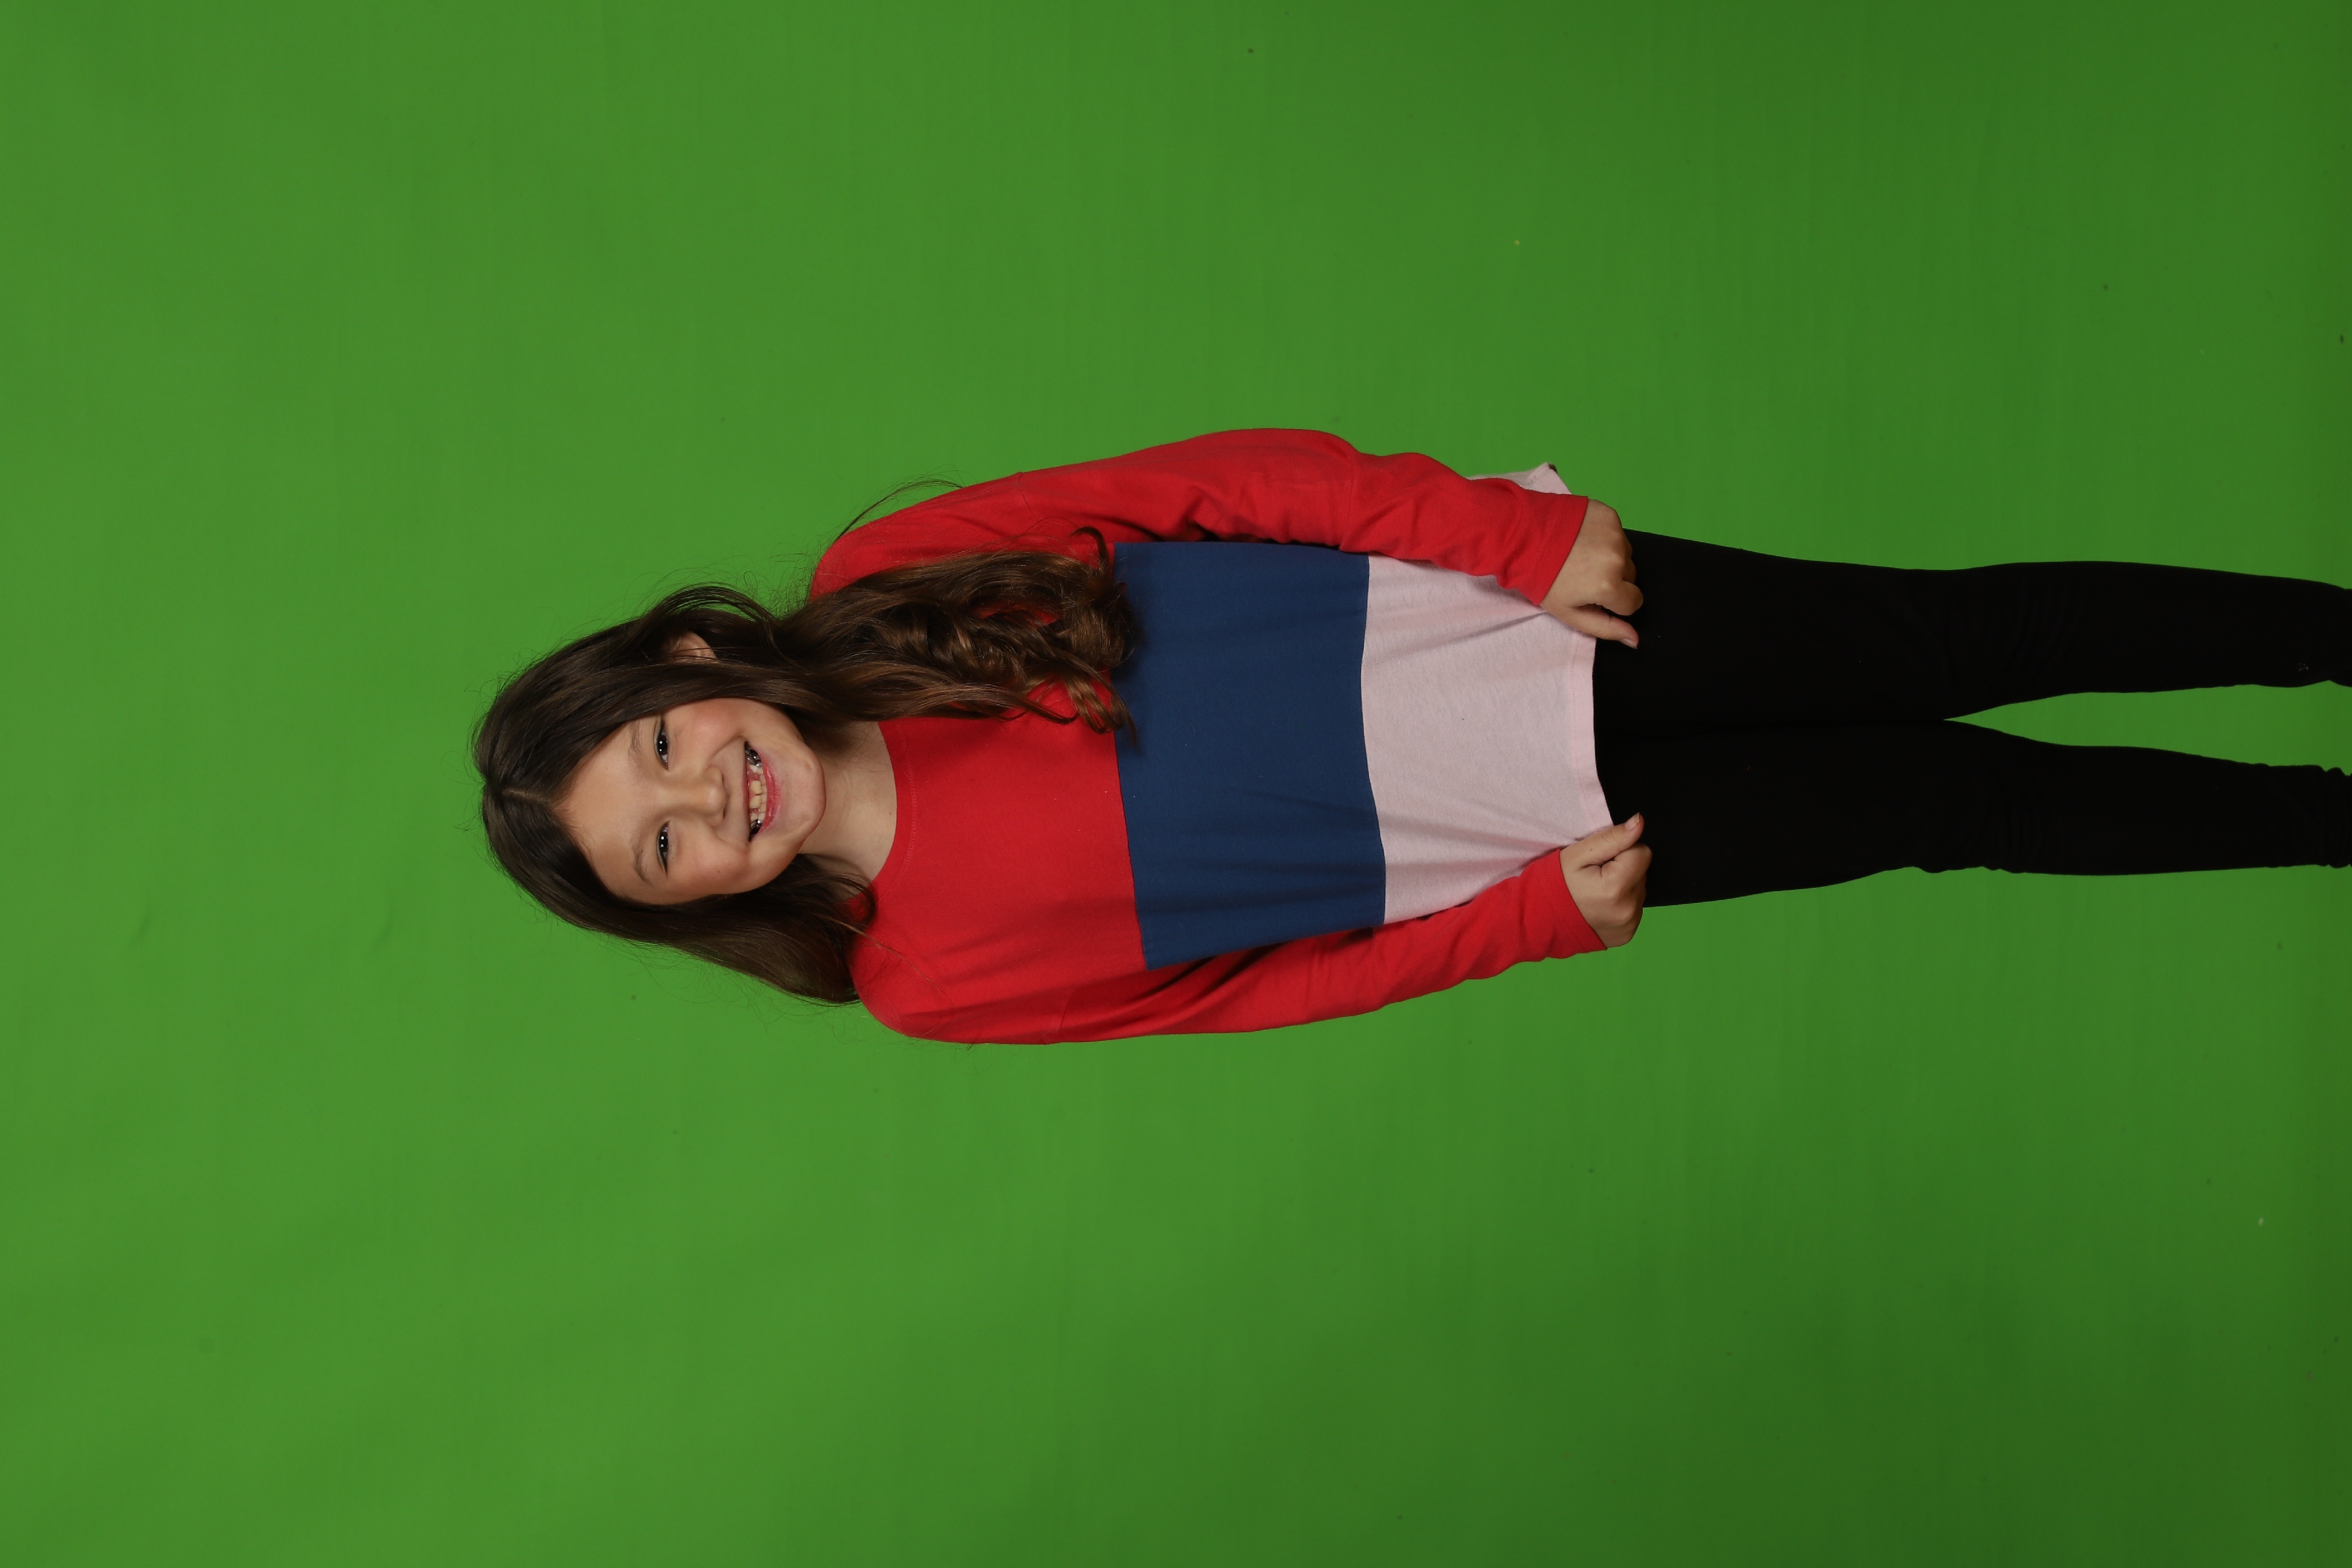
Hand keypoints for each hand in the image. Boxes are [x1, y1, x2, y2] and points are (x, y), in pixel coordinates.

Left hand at [1539, 500, 1641, 646]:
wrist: (1521, 538)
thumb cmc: (1543, 581)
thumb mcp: (1569, 613)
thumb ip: (1605, 628)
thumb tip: (1635, 640)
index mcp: (1609, 585)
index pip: (1634, 601)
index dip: (1615, 601)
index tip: (1595, 594)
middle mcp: (1617, 559)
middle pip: (1630, 576)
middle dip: (1613, 578)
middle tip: (1584, 574)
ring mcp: (1615, 533)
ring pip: (1625, 553)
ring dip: (1610, 557)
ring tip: (1581, 555)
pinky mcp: (1609, 514)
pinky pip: (1617, 532)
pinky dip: (1604, 536)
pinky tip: (1582, 538)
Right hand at [1561, 815, 1649, 947]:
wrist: (1542, 921)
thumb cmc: (1557, 883)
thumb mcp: (1578, 854)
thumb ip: (1612, 838)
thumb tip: (1639, 822)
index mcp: (1616, 888)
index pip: (1642, 852)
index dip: (1622, 851)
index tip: (1601, 861)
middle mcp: (1628, 909)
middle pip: (1642, 872)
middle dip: (1624, 869)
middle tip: (1596, 876)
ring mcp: (1629, 925)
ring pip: (1640, 889)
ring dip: (1624, 885)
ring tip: (1598, 892)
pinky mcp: (1628, 934)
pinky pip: (1635, 908)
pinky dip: (1622, 903)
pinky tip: (1602, 905)